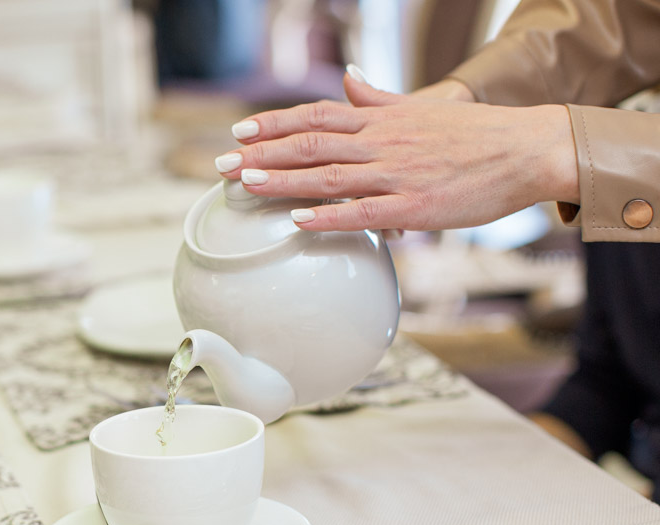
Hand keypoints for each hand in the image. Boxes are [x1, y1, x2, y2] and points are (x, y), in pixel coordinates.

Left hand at [215, 74, 577, 231]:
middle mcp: (381, 143)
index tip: (240, 133)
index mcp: (381, 120)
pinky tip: (298, 221)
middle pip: (311, 143)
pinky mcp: (414, 206)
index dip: (274, 123)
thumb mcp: (422, 107)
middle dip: (262, 154)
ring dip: (284, 179)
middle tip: (223, 166)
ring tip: (247, 184)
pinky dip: (328, 216)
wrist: (526, 150)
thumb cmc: (474, 135)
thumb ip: (379, 97)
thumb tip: (351, 78)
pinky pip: (362, 212)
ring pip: (328, 175)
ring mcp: (396, 175)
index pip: (316, 116)